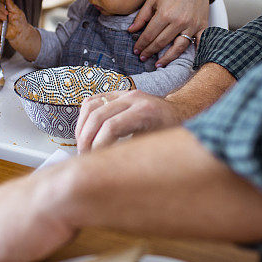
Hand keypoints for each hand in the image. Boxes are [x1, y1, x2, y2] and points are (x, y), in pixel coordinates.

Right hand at [0, 0, 29, 39]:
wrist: (19, 32)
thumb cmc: (20, 23)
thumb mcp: (17, 12)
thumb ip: (11, 5)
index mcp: (7, 7)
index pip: (3, 0)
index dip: (4, 0)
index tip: (7, 2)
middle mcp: (2, 11)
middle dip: (1, 7)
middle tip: (7, 13)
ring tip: (5, 18)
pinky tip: (1, 19)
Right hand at [75, 90, 189, 152]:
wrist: (180, 113)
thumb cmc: (171, 134)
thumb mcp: (157, 147)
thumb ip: (134, 153)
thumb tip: (108, 168)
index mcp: (146, 111)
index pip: (111, 127)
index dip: (98, 146)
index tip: (96, 161)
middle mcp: (133, 98)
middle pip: (97, 116)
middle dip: (86, 140)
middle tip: (84, 158)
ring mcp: (124, 93)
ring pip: (90, 105)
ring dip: (82, 128)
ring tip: (83, 147)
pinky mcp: (117, 93)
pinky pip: (92, 101)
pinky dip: (84, 118)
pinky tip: (86, 134)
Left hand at [129, 0, 209, 65]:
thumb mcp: (153, 0)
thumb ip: (141, 16)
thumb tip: (131, 31)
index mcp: (165, 14)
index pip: (149, 34)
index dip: (141, 44)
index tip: (136, 50)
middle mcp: (179, 21)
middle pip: (161, 42)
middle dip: (150, 52)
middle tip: (142, 57)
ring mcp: (192, 25)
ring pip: (178, 47)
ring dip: (167, 58)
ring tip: (158, 64)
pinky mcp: (202, 26)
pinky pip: (200, 43)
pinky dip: (196, 53)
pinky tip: (189, 63)